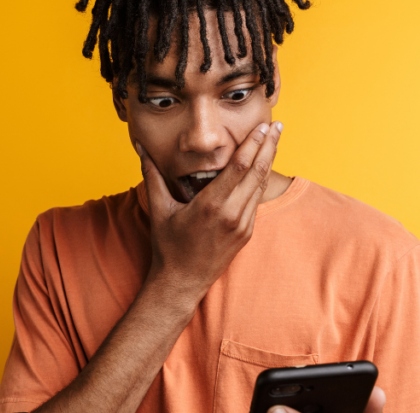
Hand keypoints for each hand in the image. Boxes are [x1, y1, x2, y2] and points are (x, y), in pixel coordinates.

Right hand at [135, 121, 282, 303]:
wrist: (183, 282)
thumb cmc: (168, 246)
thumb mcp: (159, 209)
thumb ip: (152, 175)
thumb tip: (141, 149)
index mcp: (211, 205)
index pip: (240, 166)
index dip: (254, 143)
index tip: (263, 126)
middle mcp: (232, 214)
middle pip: (258, 172)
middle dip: (270, 145)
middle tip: (277, 124)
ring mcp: (242, 225)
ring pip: (261, 186)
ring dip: (268, 161)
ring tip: (274, 140)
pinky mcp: (247, 233)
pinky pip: (256, 201)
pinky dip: (261, 181)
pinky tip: (263, 167)